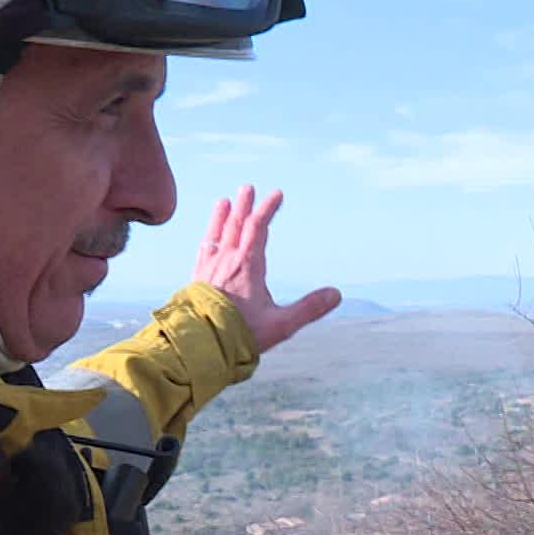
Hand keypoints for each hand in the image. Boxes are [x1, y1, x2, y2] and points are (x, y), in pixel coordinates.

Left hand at [193, 185, 340, 352]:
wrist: (200, 346)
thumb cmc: (241, 336)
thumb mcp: (281, 324)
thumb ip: (309, 308)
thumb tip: (336, 294)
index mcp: (248, 266)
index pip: (258, 227)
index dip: (268, 209)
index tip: (276, 195)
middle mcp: (227, 261)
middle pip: (236, 225)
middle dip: (244, 205)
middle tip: (248, 188)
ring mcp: (209, 269)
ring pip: (217, 234)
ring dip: (222, 216)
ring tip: (224, 202)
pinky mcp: (197, 279)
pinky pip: (203, 250)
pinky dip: (208, 236)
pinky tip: (208, 236)